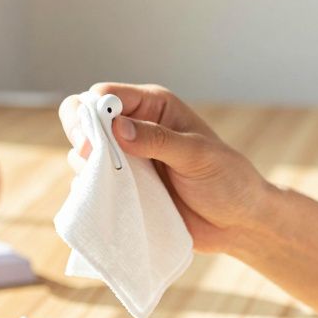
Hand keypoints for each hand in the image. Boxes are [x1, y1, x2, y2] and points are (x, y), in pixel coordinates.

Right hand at [58, 82, 272, 253]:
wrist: (238, 222)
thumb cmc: (228, 180)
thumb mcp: (198, 155)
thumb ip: (159, 140)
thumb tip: (117, 127)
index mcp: (155, 106)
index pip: (106, 95)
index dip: (92, 112)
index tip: (92, 141)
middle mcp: (135, 127)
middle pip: (83, 118)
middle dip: (79, 135)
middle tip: (89, 161)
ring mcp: (126, 159)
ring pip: (83, 153)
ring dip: (88, 168)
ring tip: (114, 186)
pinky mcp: (123, 188)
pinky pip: (91, 184)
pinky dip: (91, 192)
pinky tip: (107, 201)